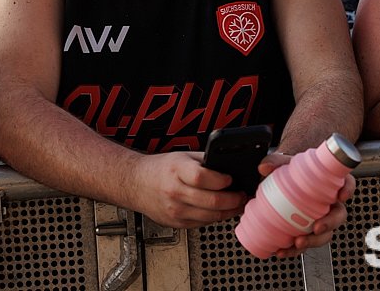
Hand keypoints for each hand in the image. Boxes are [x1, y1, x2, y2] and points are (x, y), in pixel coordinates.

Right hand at [130, 152, 245, 228]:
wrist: (136, 184)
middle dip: (233, 200)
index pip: (202, 177)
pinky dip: (215, 218)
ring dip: (229, 212)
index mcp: (176, 170)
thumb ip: (205, 161)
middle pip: (211, 201)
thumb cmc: (160, 169)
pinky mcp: (176, 223)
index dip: (221, 180)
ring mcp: (175, 210)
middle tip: (243, 195)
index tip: (231, 179)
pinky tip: (221, 211)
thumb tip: (231, 165)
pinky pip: (203, 223)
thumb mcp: (182, 156)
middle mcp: (174, 191)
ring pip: (210, 216)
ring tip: (237, 204)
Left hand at [258, 153, 355, 258]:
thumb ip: (275, 162)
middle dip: (330, 224)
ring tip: (298, 243)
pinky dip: (295, 250)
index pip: (346, 183)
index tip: (341, 196)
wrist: (282, 182)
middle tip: (317, 228)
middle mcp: (328, 202)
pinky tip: (283, 250)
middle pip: (338, 215)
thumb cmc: (292, 171)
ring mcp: (320, 218)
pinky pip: (306, 242)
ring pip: (325, 234)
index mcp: (329, 183)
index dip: (347, 189)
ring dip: (313, 241)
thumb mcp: (285, 163)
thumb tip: (264, 167)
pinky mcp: (307, 231)